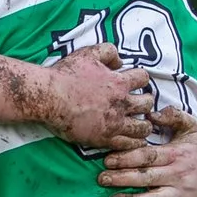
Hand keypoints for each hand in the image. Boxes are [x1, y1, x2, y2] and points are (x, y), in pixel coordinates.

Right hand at [35, 53, 153, 151]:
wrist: (49, 97)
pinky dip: (135, 142)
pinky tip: (135, 141)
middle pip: (147, 104)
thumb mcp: (88, 53)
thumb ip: (109, 52)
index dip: (141, 79)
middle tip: (140, 104)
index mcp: (119, 82)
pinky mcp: (104, 138)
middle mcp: (121, 103)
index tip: (135, 83)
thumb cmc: (66, 75)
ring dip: (144, 125)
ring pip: (143, 127)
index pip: (143, 79)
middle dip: (146, 102)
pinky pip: (128, 144)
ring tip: (140, 124)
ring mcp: (114, 123)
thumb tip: (120, 62)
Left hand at [93, 107, 196, 196]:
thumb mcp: (193, 126)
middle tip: (102, 179)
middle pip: (146, 178)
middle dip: (121, 179)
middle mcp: (177, 175)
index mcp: (176, 154)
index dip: (126, 158)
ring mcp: (181, 194)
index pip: (147, 156)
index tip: (108, 160)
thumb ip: (173, 116)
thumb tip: (151, 113)